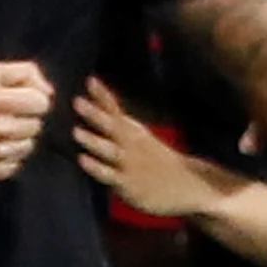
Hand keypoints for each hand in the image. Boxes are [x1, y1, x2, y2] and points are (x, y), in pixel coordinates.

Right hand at [0, 59, 62, 184]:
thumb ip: (25, 72)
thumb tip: (49, 92)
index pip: (41, 103)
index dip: (35, 101)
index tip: (22, 102)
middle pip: (35, 126)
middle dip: (27, 120)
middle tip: (10, 118)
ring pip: (28, 148)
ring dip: (20, 140)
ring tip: (4, 134)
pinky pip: (14, 167)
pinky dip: (9, 159)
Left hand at [70, 79, 225, 214]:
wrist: (191, 186)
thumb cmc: (162, 164)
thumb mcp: (144, 141)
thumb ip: (123, 129)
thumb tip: (101, 114)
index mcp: (136, 133)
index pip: (117, 110)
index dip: (103, 96)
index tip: (90, 80)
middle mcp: (133, 145)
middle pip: (113, 127)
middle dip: (95, 114)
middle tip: (77, 101)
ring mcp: (132, 164)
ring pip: (110, 150)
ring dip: (94, 141)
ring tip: (76, 131)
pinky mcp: (130, 184)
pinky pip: (110, 175)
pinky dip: (96, 167)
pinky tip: (82, 160)